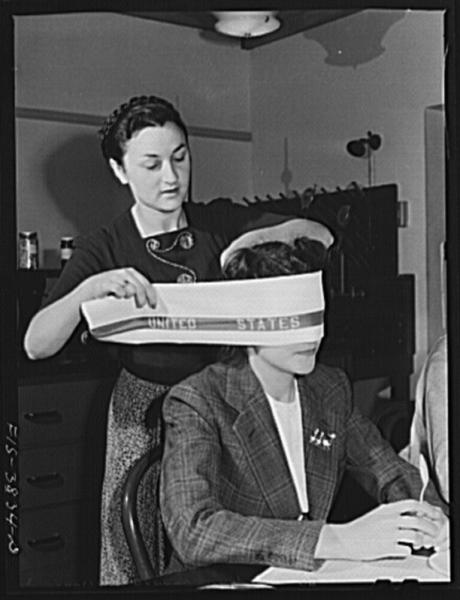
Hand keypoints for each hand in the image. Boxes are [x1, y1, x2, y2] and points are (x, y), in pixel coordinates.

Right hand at [81, 268, 156, 306]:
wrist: (89, 292)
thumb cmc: (109, 292)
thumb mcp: (125, 291)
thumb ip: (136, 293)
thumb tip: (149, 303)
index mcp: (131, 274)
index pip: (146, 283)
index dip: (151, 295)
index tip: (153, 305)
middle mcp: (124, 274)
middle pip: (139, 286)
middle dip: (142, 297)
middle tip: (141, 306)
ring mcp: (114, 278)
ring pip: (129, 286)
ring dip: (132, 295)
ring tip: (130, 301)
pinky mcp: (104, 284)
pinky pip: (116, 288)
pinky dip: (120, 292)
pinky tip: (120, 296)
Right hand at [316, 499, 444, 561]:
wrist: (345, 539)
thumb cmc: (361, 528)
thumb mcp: (378, 514)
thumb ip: (394, 513)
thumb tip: (411, 514)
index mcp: (387, 509)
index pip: (412, 504)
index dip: (427, 508)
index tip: (434, 514)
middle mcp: (389, 520)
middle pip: (418, 521)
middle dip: (431, 528)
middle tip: (434, 533)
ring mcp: (389, 534)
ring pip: (415, 536)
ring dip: (421, 541)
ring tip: (420, 543)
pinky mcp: (387, 548)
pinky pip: (406, 550)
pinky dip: (409, 551)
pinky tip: (405, 549)